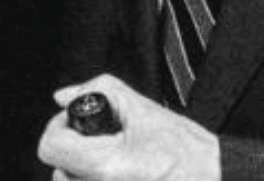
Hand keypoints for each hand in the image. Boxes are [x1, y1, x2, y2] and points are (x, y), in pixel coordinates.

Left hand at [35, 73, 219, 180]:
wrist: (213, 178)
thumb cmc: (188, 152)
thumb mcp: (146, 110)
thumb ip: (101, 91)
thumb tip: (64, 96)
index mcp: (106, 167)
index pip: (50, 147)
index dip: (60, 127)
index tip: (78, 123)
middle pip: (57, 171)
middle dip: (74, 151)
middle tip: (102, 142)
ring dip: (82, 172)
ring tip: (113, 160)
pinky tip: (118, 173)